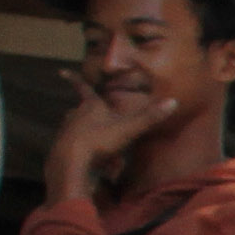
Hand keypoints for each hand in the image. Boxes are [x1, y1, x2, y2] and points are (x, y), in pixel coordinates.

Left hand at [47, 64, 180, 205]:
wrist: (73, 162)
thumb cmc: (100, 140)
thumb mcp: (129, 129)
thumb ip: (149, 117)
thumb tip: (174, 101)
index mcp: (91, 106)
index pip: (83, 88)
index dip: (74, 79)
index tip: (61, 72)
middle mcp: (76, 115)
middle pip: (79, 109)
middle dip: (83, 110)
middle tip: (88, 111)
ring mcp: (68, 131)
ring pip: (74, 125)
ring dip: (81, 128)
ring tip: (91, 135)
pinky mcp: (63, 147)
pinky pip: (73, 143)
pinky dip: (79, 146)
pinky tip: (86, 154)